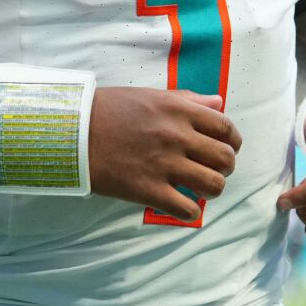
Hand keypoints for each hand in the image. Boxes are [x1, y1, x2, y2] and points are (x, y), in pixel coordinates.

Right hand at [89, 87, 240, 221]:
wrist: (73, 132)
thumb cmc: (109, 110)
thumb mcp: (151, 95)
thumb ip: (187, 100)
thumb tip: (218, 103)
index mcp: (179, 109)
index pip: (225, 128)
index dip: (232, 141)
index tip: (228, 147)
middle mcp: (176, 136)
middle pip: (224, 158)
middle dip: (225, 167)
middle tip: (213, 169)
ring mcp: (164, 165)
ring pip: (213, 185)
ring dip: (212, 188)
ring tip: (200, 188)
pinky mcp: (148, 190)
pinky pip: (186, 208)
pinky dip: (189, 209)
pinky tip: (179, 202)